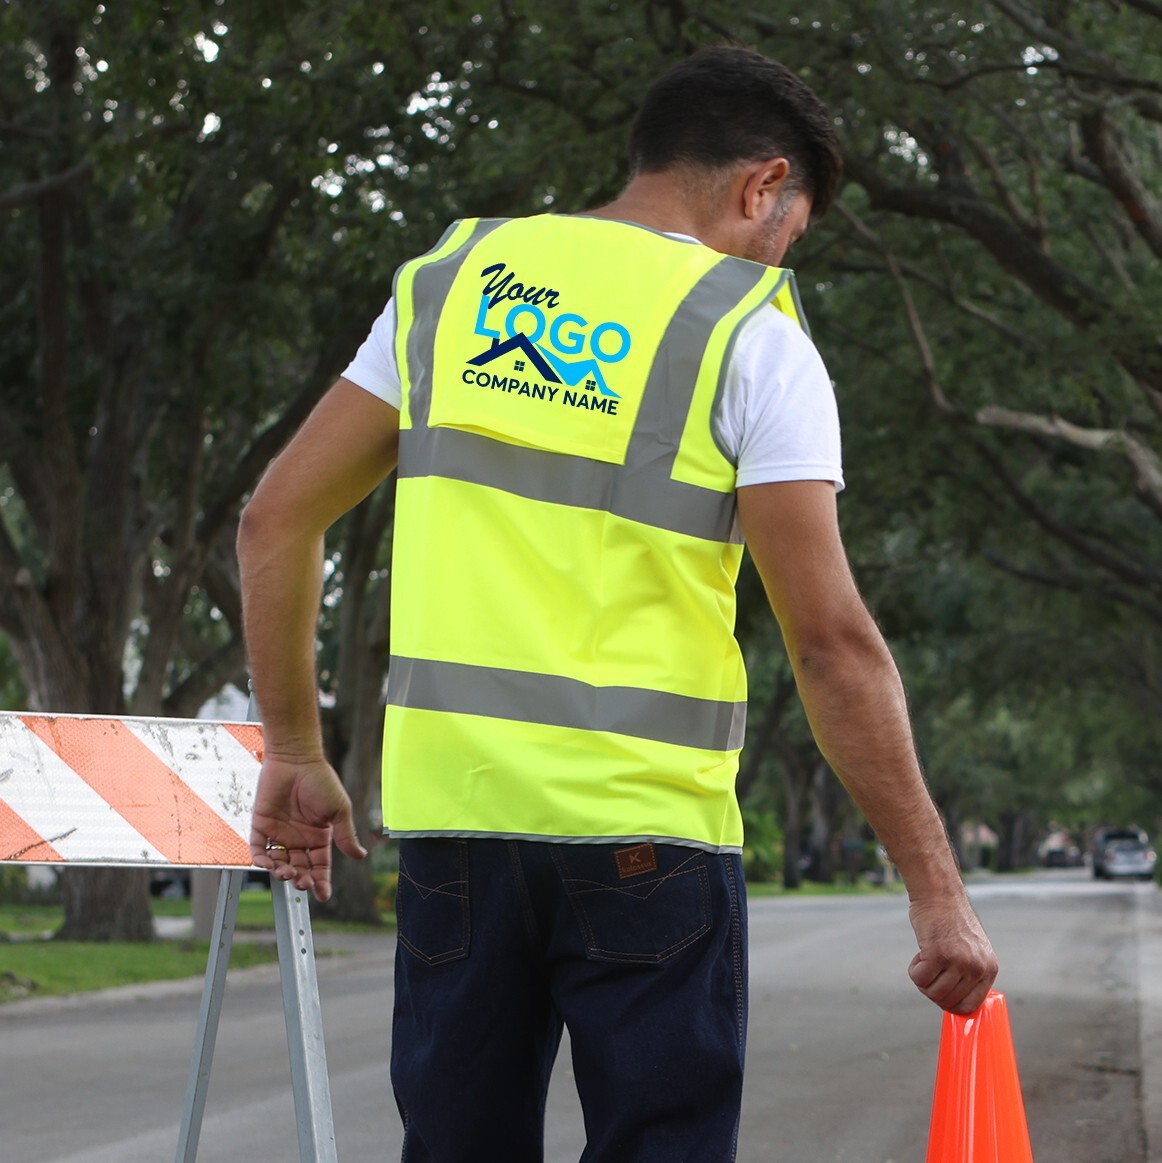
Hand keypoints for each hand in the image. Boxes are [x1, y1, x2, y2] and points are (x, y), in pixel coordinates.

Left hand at [248, 753, 367, 902]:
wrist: (296, 759)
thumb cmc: (320, 780)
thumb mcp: (338, 810)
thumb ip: (345, 835)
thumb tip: (361, 856)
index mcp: (318, 836)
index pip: (320, 866)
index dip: (322, 882)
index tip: (323, 895)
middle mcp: (298, 838)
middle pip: (299, 868)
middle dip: (301, 879)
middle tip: (302, 882)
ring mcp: (279, 833)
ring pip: (279, 862)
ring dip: (282, 872)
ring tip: (287, 872)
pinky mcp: (261, 825)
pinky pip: (258, 848)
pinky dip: (260, 859)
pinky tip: (267, 864)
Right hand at [907, 892, 997, 1014]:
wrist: (940, 894)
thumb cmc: (950, 921)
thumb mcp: (972, 950)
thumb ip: (970, 973)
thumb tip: (956, 1002)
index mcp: (989, 969)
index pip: (971, 1006)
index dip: (951, 1004)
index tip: (941, 994)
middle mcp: (977, 967)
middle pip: (948, 1002)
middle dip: (933, 991)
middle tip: (929, 971)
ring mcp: (959, 961)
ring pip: (933, 993)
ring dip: (923, 980)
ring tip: (924, 960)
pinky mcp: (938, 954)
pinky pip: (920, 978)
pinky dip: (914, 970)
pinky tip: (920, 953)